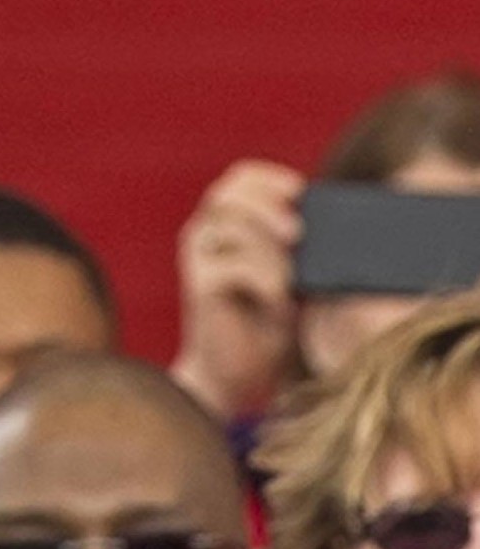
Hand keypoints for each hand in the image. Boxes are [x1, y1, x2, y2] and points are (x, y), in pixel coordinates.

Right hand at [171, 158, 304, 419]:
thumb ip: (300, 244)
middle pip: (228, 193)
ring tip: (292, 274)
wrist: (238, 370)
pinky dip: (264, 278)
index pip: (240, 178)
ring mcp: (199, 260)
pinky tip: (279, 297)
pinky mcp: (200, 289)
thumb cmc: (269, 318)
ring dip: (269, 245)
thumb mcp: (291, 272)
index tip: (302, 193)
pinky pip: (233, 266)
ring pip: (231, 225)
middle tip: (297, 233)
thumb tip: (348, 220)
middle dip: (266, 206)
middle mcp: (206, 234)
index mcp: (227, 222)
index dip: (271, 179)